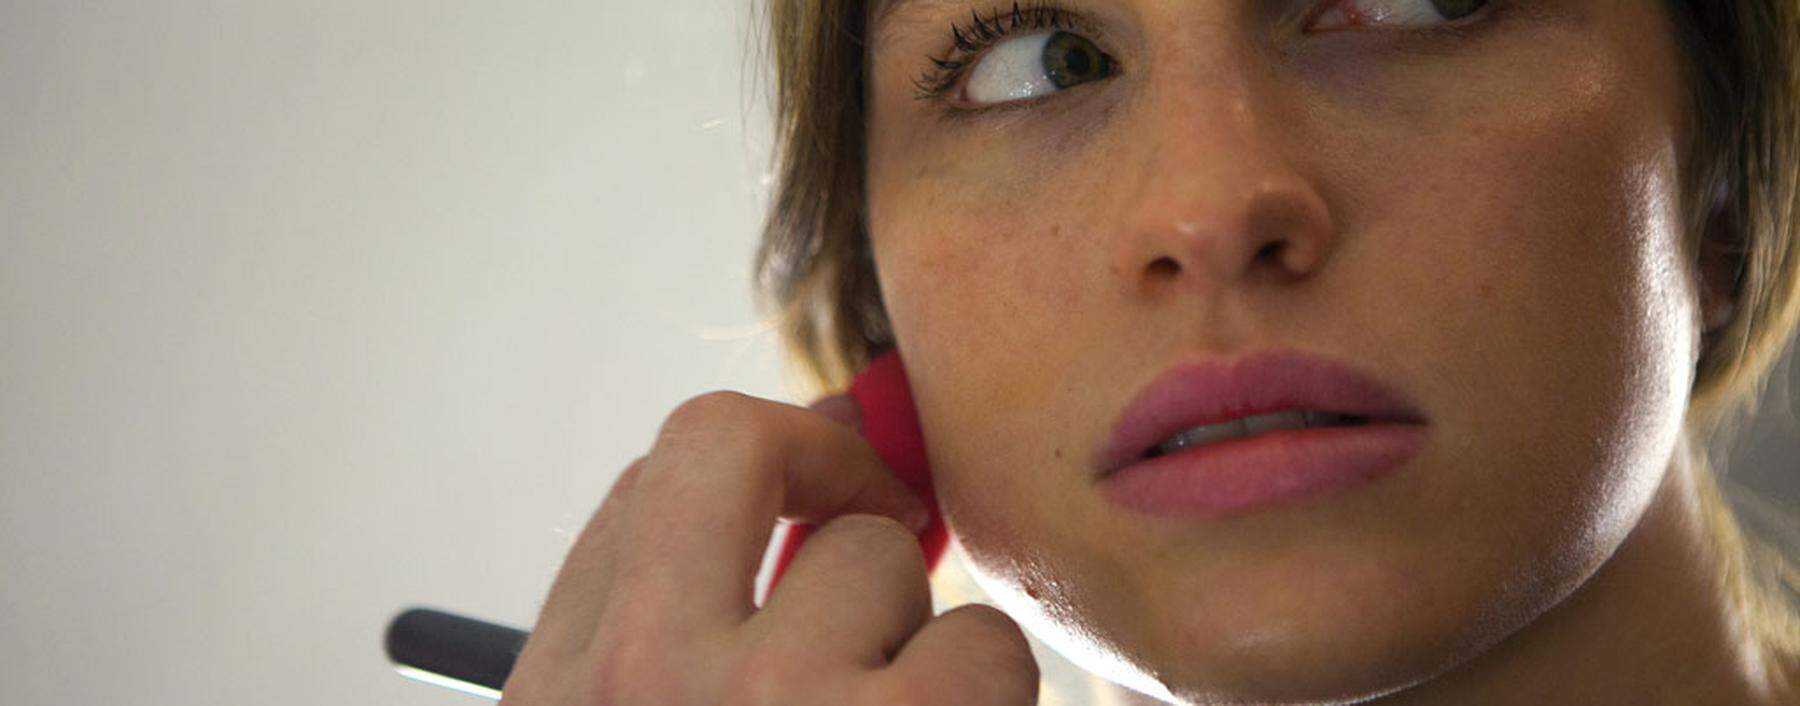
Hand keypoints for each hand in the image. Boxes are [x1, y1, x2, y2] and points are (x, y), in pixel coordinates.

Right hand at [499, 391, 1040, 704]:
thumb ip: (690, 620)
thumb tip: (837, 422)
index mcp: (557, 696)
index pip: (641, 497)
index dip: (751, 476)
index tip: (810, 500)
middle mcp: (636, 681)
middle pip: (725, 443)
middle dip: (827, 466)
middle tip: (894, 516)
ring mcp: (764, 700)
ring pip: (877, 556)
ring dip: (920, 639)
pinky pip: (986, 643)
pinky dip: (993, 701)